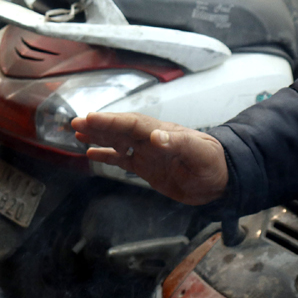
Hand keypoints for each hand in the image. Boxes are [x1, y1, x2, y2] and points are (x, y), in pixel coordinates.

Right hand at [71, 112, 227, 205]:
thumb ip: (178, 144)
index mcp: (162, 133)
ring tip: (77, 132)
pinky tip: (90, 153)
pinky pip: (121, 159)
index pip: (131, 124)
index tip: (90, 118)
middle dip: (98, 126)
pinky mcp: (146, 167)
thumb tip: (155, 137)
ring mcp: (147, 153)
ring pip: (117, 141)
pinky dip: (105, 155)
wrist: (222, 179)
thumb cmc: (214, 164)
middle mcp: (151, 140)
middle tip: (75, 122)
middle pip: (120, 129)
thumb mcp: (199, 154)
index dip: (111, 121)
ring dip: (98, 136)